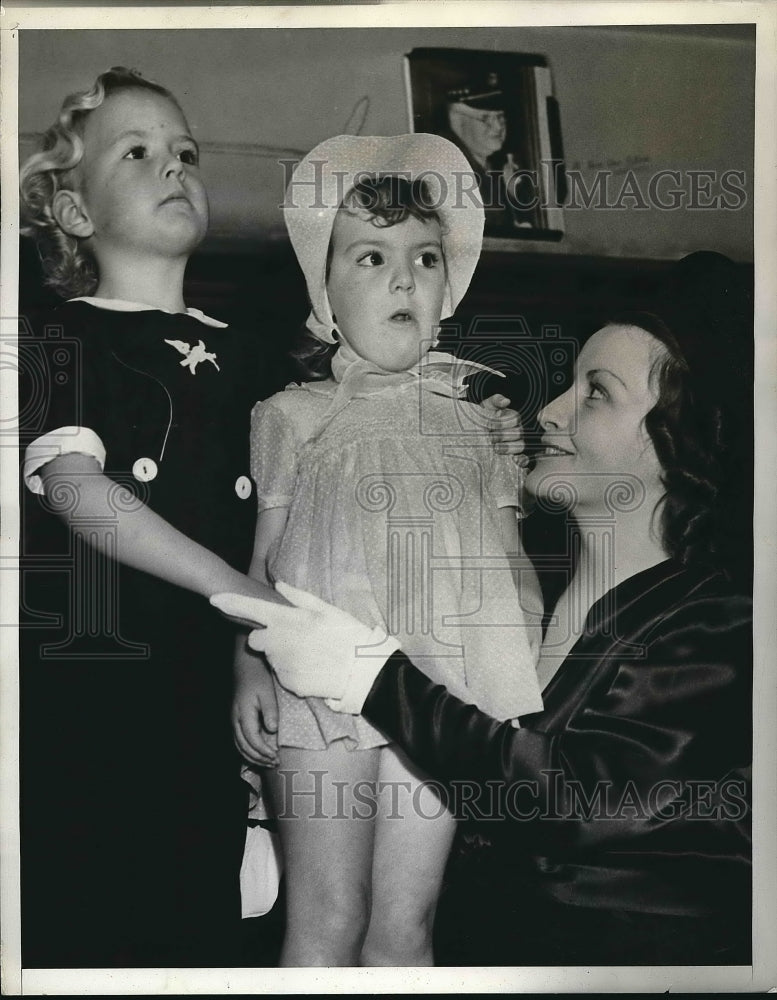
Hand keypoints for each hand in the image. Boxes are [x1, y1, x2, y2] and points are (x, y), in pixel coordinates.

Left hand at [212, 583, 392, 701]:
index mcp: (289, 620)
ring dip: (282, 655)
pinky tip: (310, 667)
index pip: (251, 610)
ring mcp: (282, 664)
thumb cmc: (347, 635)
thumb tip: (278, 583)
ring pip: (271, 657)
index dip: (232, 604)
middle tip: (292, 638)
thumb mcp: (327, 609)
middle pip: (257, 639)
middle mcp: (280, 642)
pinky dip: (292, 671)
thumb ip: (298, 596)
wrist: (362, 670)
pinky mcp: (288, 683)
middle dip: (268, 638)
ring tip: (309, 653)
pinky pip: (282, 674)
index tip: (215, 599)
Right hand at [232, 649, 278, 766]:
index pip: (252, 740)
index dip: (264, 751)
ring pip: (239, 746)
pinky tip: (258, 754)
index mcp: (243, 714)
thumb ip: (270, 711)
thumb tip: (272, 730)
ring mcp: (234, 720)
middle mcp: (235, 720)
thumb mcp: (268, 693)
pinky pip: (239, 741)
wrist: (246, 666)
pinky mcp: (236, 720)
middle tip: (275, 764)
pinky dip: (248, 751)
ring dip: (253, 757)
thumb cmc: (258, 677)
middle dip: (259, 758)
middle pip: (244, 747)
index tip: (276, 757)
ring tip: (269, 762)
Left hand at [481, 393, 528, 464]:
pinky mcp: (516, 455)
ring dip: (509, 447)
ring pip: (521, 445)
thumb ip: (496, 401)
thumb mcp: (487, 406)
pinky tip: (514, 460)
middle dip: (503, 435)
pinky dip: (522, 460)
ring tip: (496, 448)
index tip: (490, 424)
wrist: (475, 431)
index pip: (515, 419)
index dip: (503, 422)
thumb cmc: (484, 417)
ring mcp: (518, 443)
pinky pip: (524, 459)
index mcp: (513, 417)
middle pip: (518, 433)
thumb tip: (506, 401)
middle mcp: (518, 430)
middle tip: (491, 437)